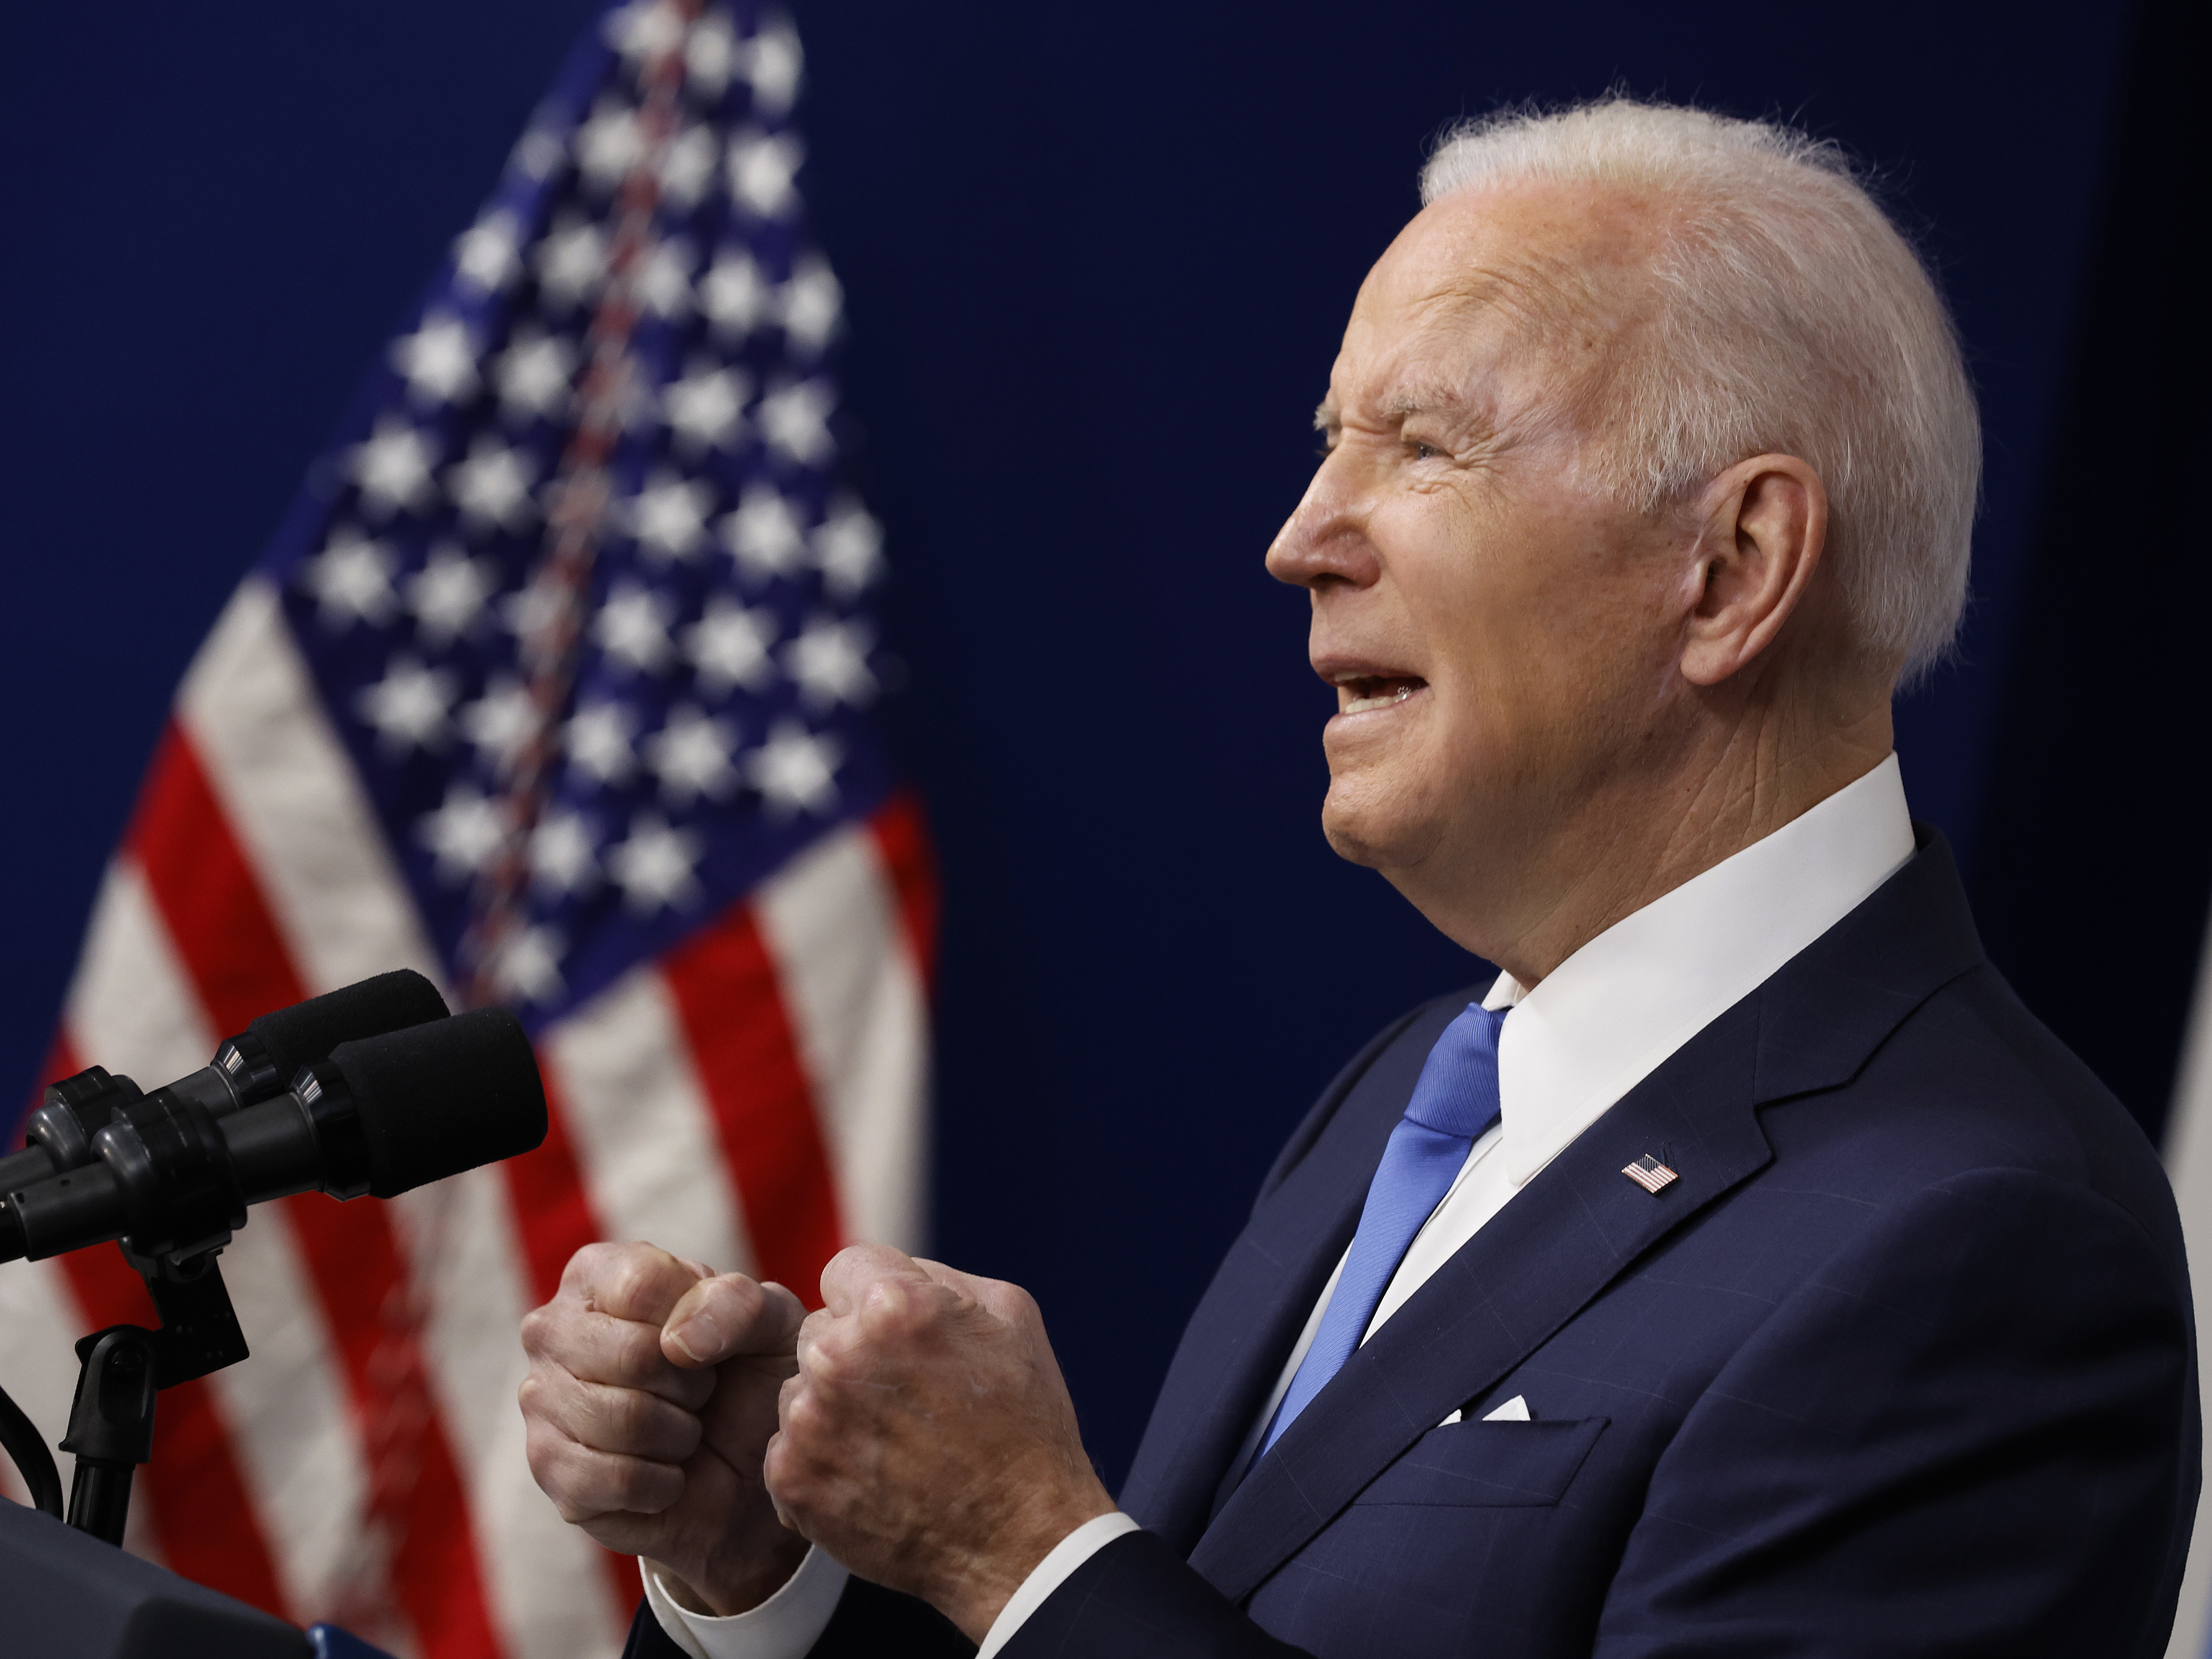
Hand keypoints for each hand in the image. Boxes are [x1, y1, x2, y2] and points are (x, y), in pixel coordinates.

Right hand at [519, 1241, 810, 1614]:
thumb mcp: (773, 1323)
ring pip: (621, 1420)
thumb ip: (738, 1304)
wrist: (749, 1466)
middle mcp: (553, 1328)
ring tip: (684, 1430)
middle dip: (691, 1385)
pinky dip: (661, 1484)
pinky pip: (610, 1479)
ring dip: (679, 1435)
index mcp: (599, 1273)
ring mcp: (540, 1400)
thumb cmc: (752, 1375)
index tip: (710, 1343)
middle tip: (701, 1393)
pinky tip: (668, 1474)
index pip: (641, 1286)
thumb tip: (676, 1342)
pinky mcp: (549, 1469)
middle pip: (630, 1355)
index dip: (695, 1323)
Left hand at [764, 1245, 1116, 1640]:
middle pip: (819, 1329)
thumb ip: (937, 1277)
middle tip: (904, 1397)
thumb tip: (888, 1271)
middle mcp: (840, 1356)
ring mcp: (810, 1421)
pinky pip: (788, 1446)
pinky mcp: (793, 1479)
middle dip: (854, 1354)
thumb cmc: (1024, 1422)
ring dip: (833, 1407)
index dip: (878, 1301)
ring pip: (800, 1388)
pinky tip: (870, 1476)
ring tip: (892, 1443)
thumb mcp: (1008, 1316)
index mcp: (893, 1306)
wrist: (1020, 1539)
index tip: (905, 1339)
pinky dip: (821, 1460)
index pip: (845, 1269)